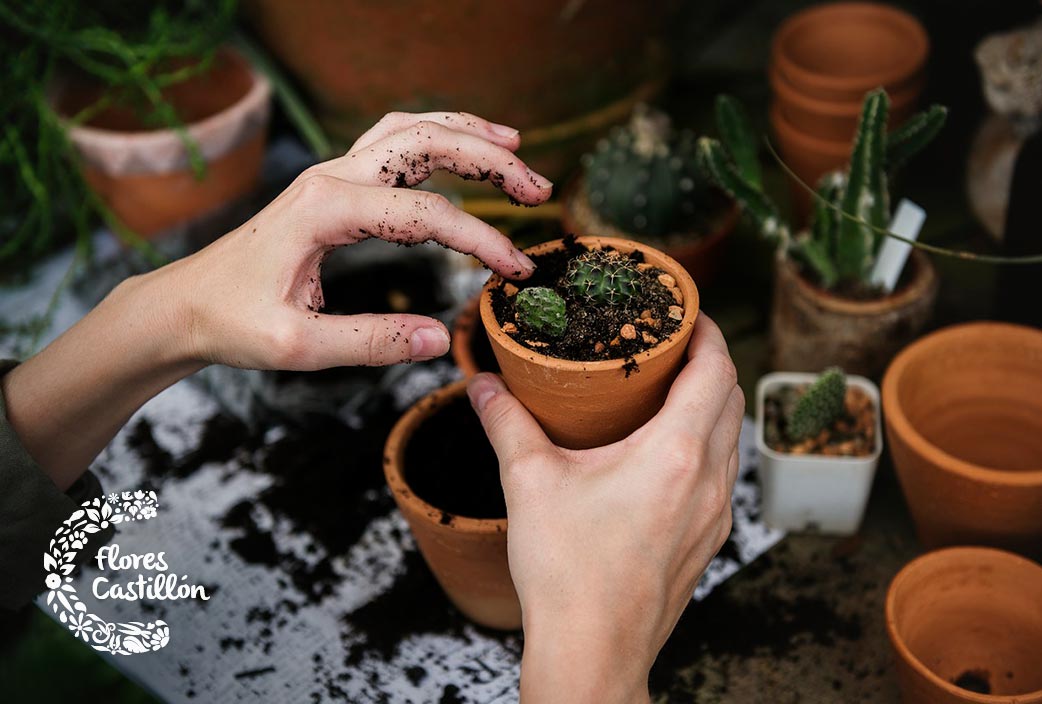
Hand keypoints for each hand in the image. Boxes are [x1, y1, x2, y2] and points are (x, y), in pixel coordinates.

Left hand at [162, 110, 552, 369]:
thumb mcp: (298, 346)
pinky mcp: (332, 186)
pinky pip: (391, 143)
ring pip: (410, 130)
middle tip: (539, 189)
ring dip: (466, 133)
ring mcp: (330, 175)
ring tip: (516, 146)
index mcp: (325, 210)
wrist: (184, 304)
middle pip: (426, 143)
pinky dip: (435, 138)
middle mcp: (330, 178)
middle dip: (490, 159)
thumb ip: (371, 342)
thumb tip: (439, 340)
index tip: (516, 271)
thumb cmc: (231, 322)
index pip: (426, 214)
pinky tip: (461, 148)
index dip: (481, 240)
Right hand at [467, 315, 743, 702]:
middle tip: (671, 345)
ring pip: (731, 439)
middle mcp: (709, 480)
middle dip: (710, 362)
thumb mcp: (529, 483)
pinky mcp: (708, 541)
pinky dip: (706, 446)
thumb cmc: (567, 573)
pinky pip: (722, 475)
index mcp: (676, 453)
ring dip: (711, 405)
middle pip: (732, 398)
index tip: (686, 312)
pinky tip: (665, 452)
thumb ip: (506, 423)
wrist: (593, 653)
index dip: (708, 331)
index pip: (717, 370)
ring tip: (667, 391)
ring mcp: (715, 515)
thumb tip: (482, 384)